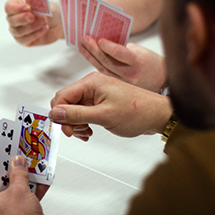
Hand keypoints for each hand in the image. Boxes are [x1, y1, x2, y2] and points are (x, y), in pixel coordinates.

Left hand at [0, 155, 49, 214]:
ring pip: (8, 193)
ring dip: (20, 182)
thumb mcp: (19, 191)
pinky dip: (26, 194)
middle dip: (8, 172)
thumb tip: (17, 164)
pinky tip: (37, 183)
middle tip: (13, 160)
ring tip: (28, 169)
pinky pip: (16, 202)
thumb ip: (18, 173)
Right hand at [5, 0, 63, 46]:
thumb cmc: (48, 11)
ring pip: (18, 31)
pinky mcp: (23, 40)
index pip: (9, 7)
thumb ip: (35, 6)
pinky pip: (25, 40)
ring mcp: (17, 30)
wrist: (57, 22)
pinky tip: (44, 28)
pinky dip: (35, 34)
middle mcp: (13, 19)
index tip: (28, 7)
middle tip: (32, 17)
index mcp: (16, 6)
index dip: (16, 8)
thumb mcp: (44, 5)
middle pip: (11, 20)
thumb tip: (30, 11)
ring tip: (45, 21)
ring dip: (32, 27)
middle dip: (22, 18)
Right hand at [49, 72, 172, 140]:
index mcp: (91, 82)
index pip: (62, 96)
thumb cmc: (137, 112)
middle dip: (68, 119)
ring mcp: (96, 93)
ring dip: (75, 123)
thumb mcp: (104, 115)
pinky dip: (83, 122)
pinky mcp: (100, 102)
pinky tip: (89, 130)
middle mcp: (92, 85)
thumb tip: (56, 113)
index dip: (60, 113)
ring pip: (73, 109)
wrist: (158, 115)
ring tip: (85, 132)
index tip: (65, 128)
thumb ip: (77, 114)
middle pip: (66, 102)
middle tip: (75, 132)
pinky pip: (83, 111)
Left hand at [78, 36, 166, 92]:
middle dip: (93, 49)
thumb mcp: (141, 51)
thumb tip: (103, 41)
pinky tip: (89, 57)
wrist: (163, 81)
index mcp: (138, 62)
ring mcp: (124, 83)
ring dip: (90, 57)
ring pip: (103, 69)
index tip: (98, 39)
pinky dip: (95, 65)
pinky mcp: (119, 89)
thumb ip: (123, 47)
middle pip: (107, 61)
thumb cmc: (152, 63)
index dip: (108, 46)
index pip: (120, 53)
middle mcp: (130, 74)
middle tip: (84, 39)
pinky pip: (104, 75)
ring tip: (82, 46)